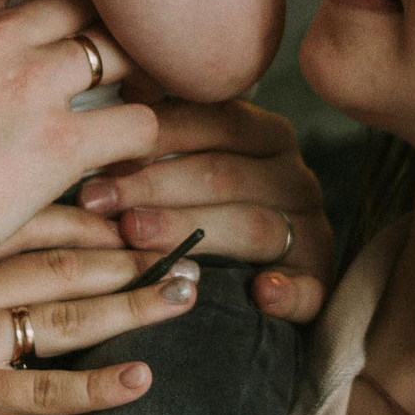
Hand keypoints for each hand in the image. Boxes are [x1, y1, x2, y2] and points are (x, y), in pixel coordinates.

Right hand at [0, 0, 151, 282]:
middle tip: (127, 48)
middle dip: (110, 17)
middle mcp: (0, 41)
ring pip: (125, 51)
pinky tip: (131, 160)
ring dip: (139, 76)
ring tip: (139, 101)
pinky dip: (143, 142)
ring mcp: (34, 88)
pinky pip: (139, 123)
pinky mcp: (62, 145)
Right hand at [0, 205, 203, 414]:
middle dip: (128, 257)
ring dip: (130, 306)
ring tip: (182, 297)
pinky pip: (41, 390)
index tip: (142, 215)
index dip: (96, 217)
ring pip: (63, 316)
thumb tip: (15, 220)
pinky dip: (95, 386)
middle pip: (62, 263)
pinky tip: (140, 380)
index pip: (36, 219)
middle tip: (185, 249)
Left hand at [77, 101, 334, 323]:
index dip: (154, 137)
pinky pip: (308, 288)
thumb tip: (98, 139)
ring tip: (136, 236)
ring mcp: (310, 228)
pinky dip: (288, 291)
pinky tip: (261, 293)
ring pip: (252, 225)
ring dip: (192, 230)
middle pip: (224, 174)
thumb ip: (155, 150)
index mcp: (266, 136)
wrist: (250, 283)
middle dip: (153, 186)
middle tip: (97, 201)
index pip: (213, 122)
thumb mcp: (184, 168)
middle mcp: (294, 176)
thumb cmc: (199, 210)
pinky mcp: (318, 282)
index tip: (100, 156)